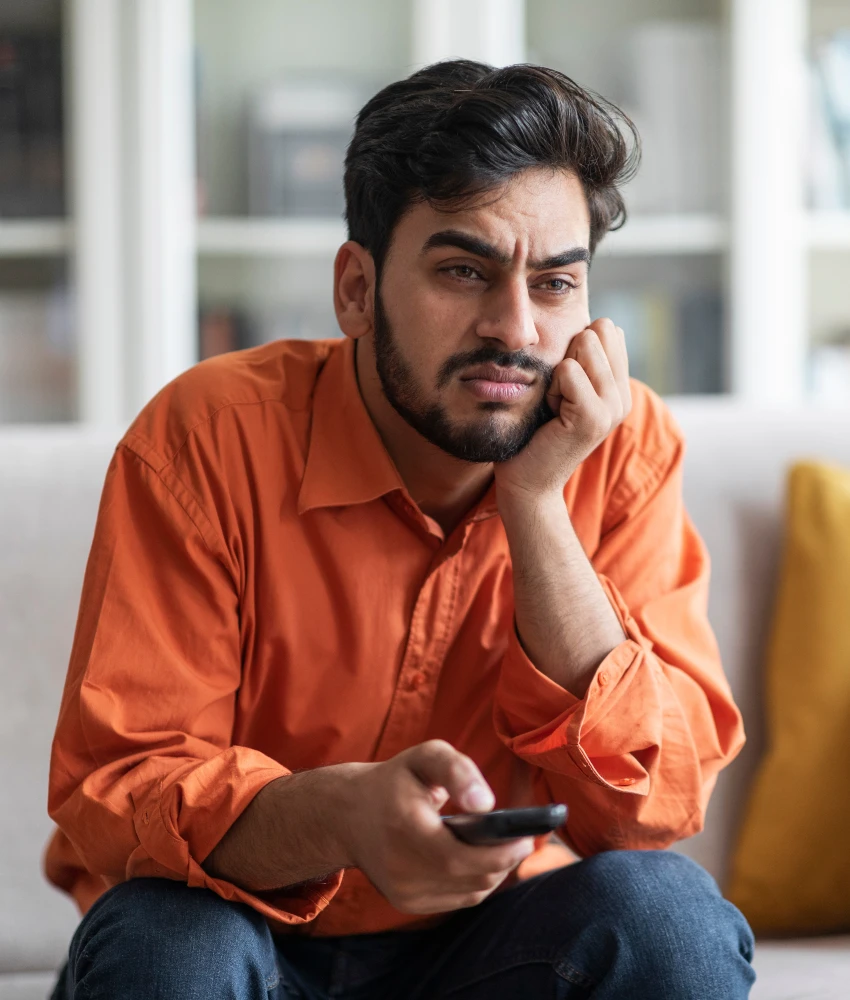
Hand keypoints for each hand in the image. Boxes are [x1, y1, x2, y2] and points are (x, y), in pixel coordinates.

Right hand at [338, 740, 533, 914]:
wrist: (347, 814)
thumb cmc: (396, 780)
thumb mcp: (425, 757)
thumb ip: (458, 770)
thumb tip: (486, 806)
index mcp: (404, 827)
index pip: (459, 857)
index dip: (499, 854)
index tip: (525, 838)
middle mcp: (400, 866)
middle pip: (471, 878)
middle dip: (504, 862)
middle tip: (521, 840)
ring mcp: (402, 891)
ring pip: (469, 893)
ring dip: (494, 873)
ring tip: (505, 848)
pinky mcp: (406, 903)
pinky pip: (458, 899)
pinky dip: (476, 882)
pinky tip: (481, 860)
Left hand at [494, 318, 631, 503]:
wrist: (527, 480)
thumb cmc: (535, 432)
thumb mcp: (562, 388)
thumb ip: (582, 359)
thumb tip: (596, 321)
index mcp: (619, 388)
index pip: (609, 330)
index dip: (575, 349)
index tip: (564, 387)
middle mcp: (623, 397)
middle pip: (599, 332)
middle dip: (567, 357)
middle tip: (558, 397)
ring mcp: (613, 408)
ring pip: (585, 346)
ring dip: (558, 374)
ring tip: (555, 406)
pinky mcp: (594, 417)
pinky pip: (568, 370)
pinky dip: (552, 387)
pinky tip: (552, 415)